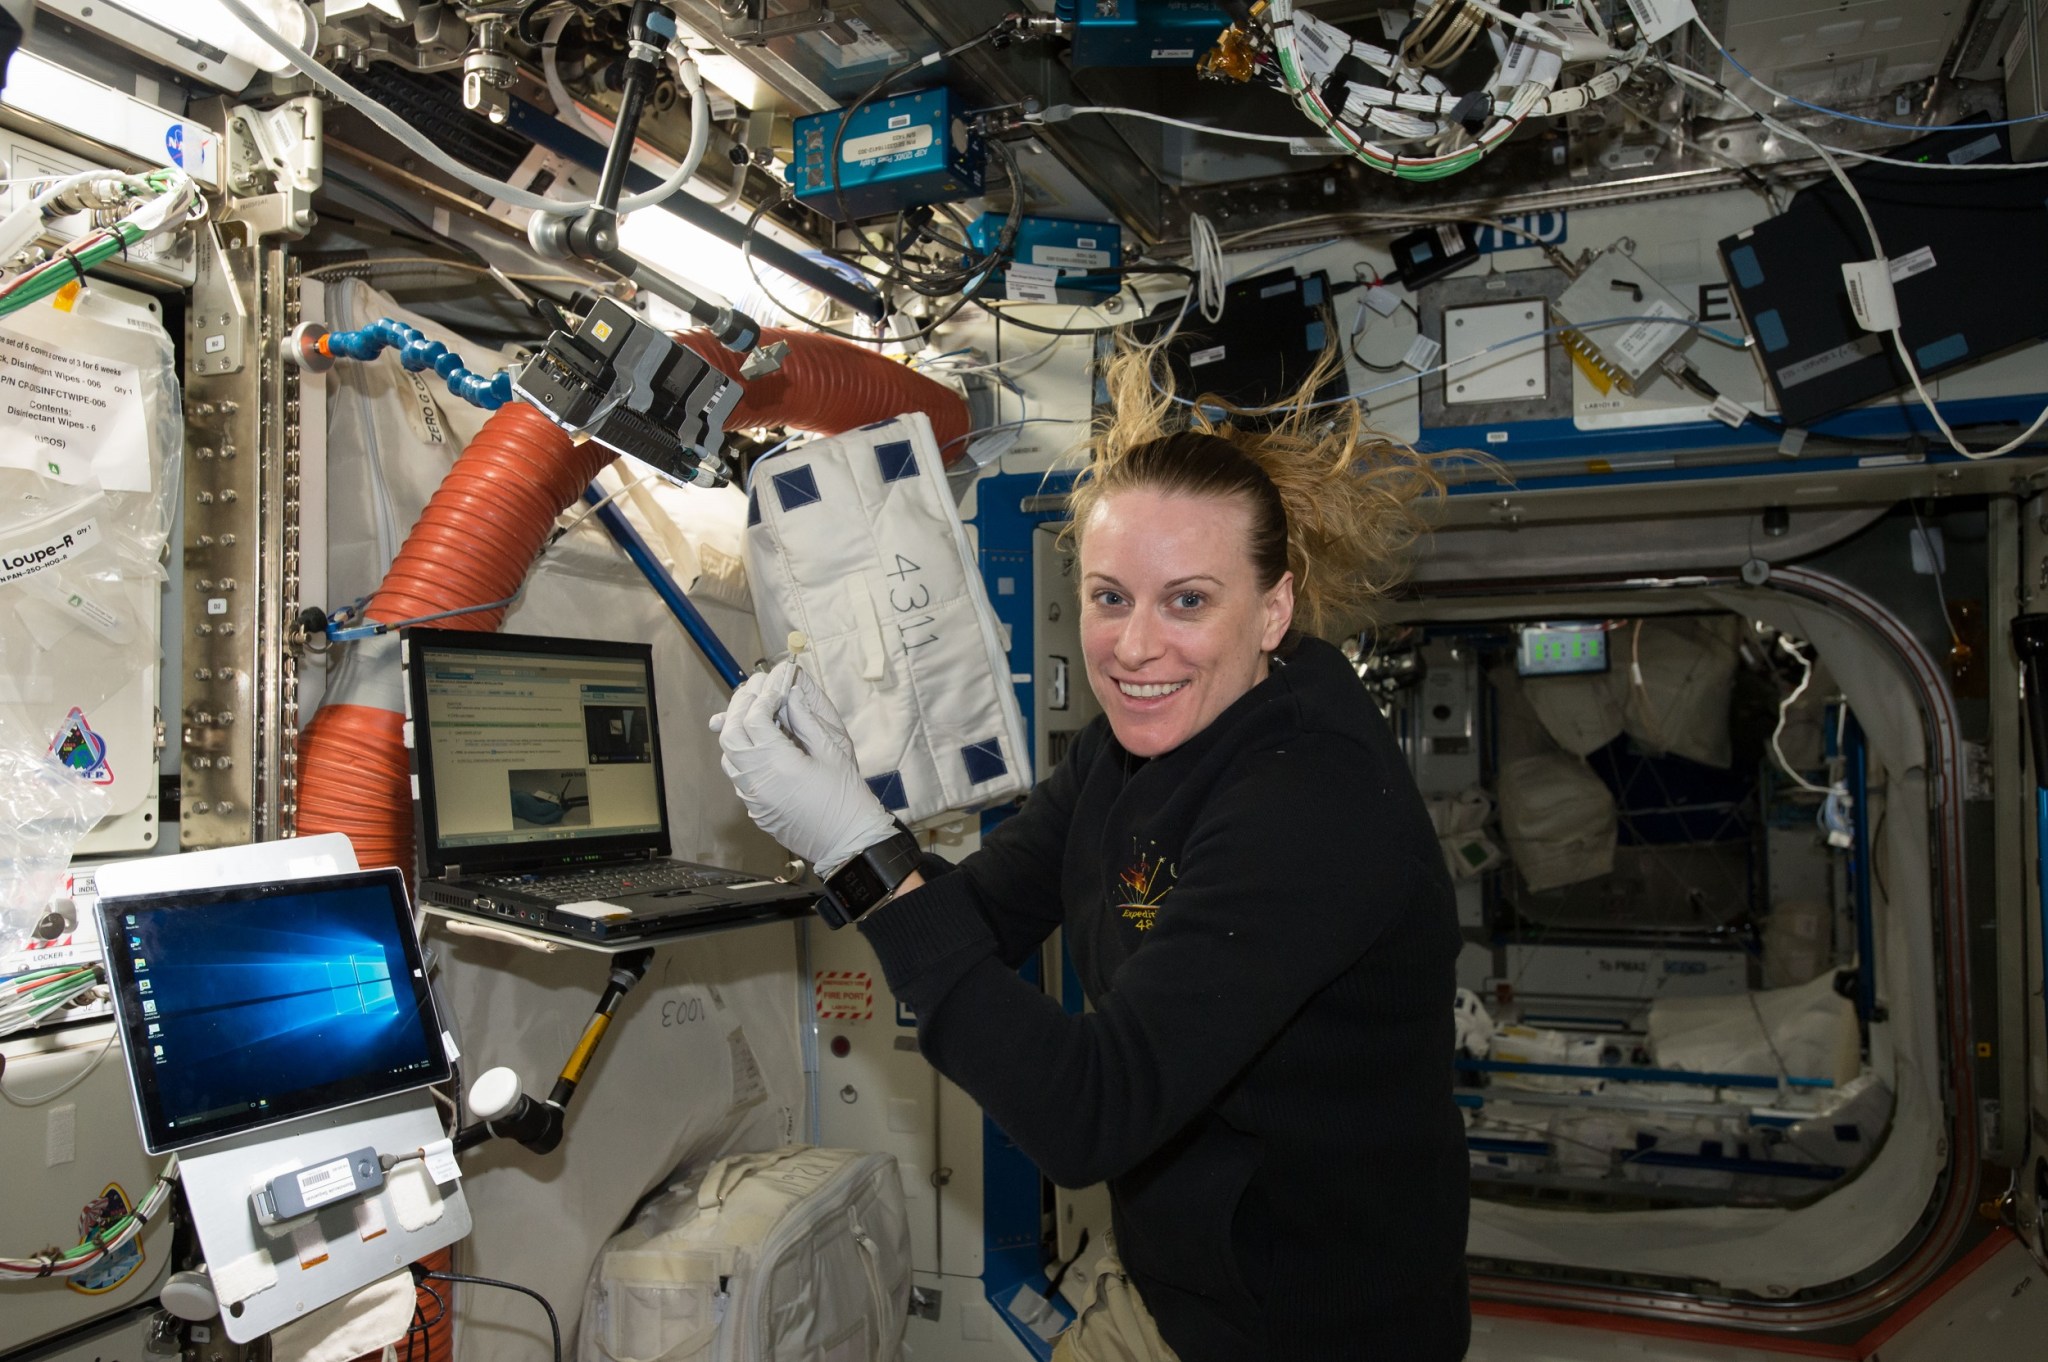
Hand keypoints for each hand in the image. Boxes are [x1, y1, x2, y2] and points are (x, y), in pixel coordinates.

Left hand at [712, 660, 896, 878]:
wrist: (848, 841)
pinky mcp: (755, 809)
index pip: (754, 718)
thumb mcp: (833, 751)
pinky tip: (756, 743)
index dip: (762, 696)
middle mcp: (757, 780)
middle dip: (740, 706)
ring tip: (752, 711)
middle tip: (755, 689)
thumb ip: (806, 719)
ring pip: (728, 755)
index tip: (773, 684)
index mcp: (778, 763)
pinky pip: (736, 775)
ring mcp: (752, 797)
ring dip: (735, 729)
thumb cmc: (847, 798)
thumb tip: (790, 694)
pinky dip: (740, 753)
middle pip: (731, 733)